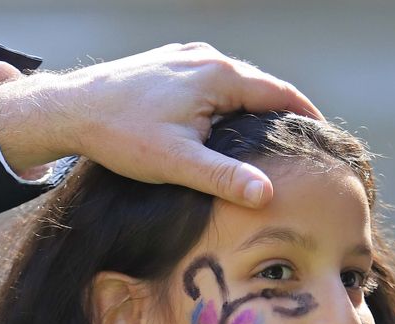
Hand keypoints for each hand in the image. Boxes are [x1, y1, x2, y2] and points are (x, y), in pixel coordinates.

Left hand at [0, 42, 321, 206]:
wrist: (70, 110)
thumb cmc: (120, 136)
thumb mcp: (176, 163)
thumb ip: (224, 178)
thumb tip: (268, 195)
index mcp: (220, 76)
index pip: (280, 94)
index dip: (306, 117)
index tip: (324, 140)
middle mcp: (206, 58)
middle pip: (258, 87)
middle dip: (280, 115)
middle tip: (300, 145)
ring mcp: (185, 58)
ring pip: (232, 85)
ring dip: (249, 109)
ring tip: (265, 140)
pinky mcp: (167, 64)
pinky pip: (208, 82)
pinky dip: (223, 103)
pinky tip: (220, 128)